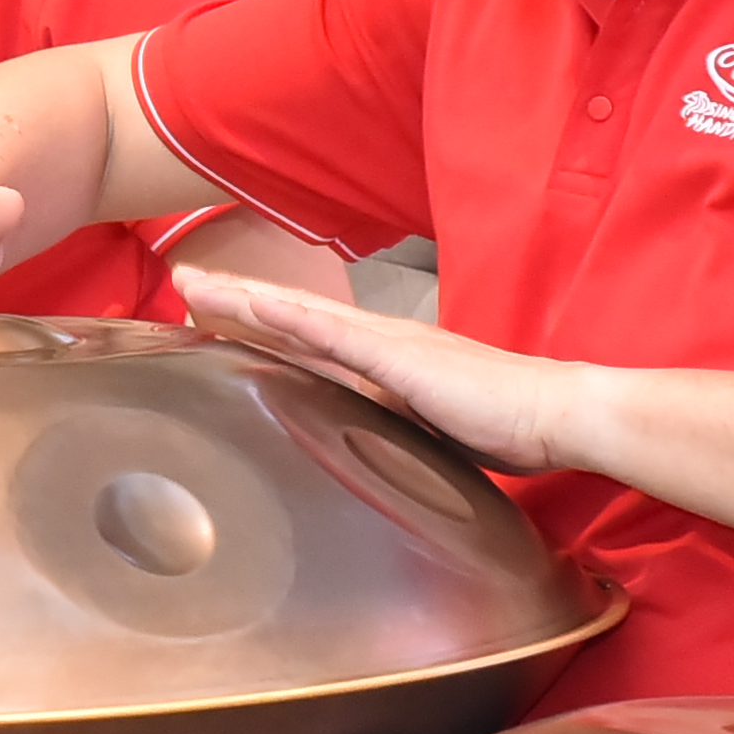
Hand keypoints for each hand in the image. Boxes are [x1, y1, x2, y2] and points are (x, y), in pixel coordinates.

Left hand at [169, 267, 580, 471]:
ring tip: (194, 287)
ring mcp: (385, 345)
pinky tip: (255, 305)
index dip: (260, 325)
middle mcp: (377, 342)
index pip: (307, 339)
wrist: (551, 413)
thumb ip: (393, 427)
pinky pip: (332, 333)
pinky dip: (290, 317)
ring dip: (244, 301)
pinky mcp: (398, 358)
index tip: (212, 318)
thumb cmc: (503, 424)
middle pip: (291, 317)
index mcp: (383, 361)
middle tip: (182, 285)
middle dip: (235, 302)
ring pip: (299, 316)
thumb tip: (360, 448)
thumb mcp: (429, 429)